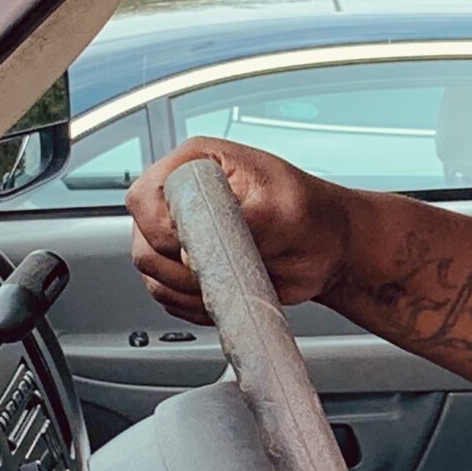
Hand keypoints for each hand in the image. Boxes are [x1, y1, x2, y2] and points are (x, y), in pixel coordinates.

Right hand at [127, 137, 351, 324]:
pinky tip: (229, 293)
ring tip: (234, 280)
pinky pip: (169, 297)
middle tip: (225, 268)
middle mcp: (180, 199)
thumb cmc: (312, 217)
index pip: (145, 198)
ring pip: (152, 275)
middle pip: (143, 243)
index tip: (201, 247)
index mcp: (196, 164)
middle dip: (181, 268)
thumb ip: (239, 220)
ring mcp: (180, 236)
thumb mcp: (284, 208)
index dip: (164, 230)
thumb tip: (198, 247)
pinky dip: (194, 305)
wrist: (329, 249)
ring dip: (189, 291)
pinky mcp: (186, 269)